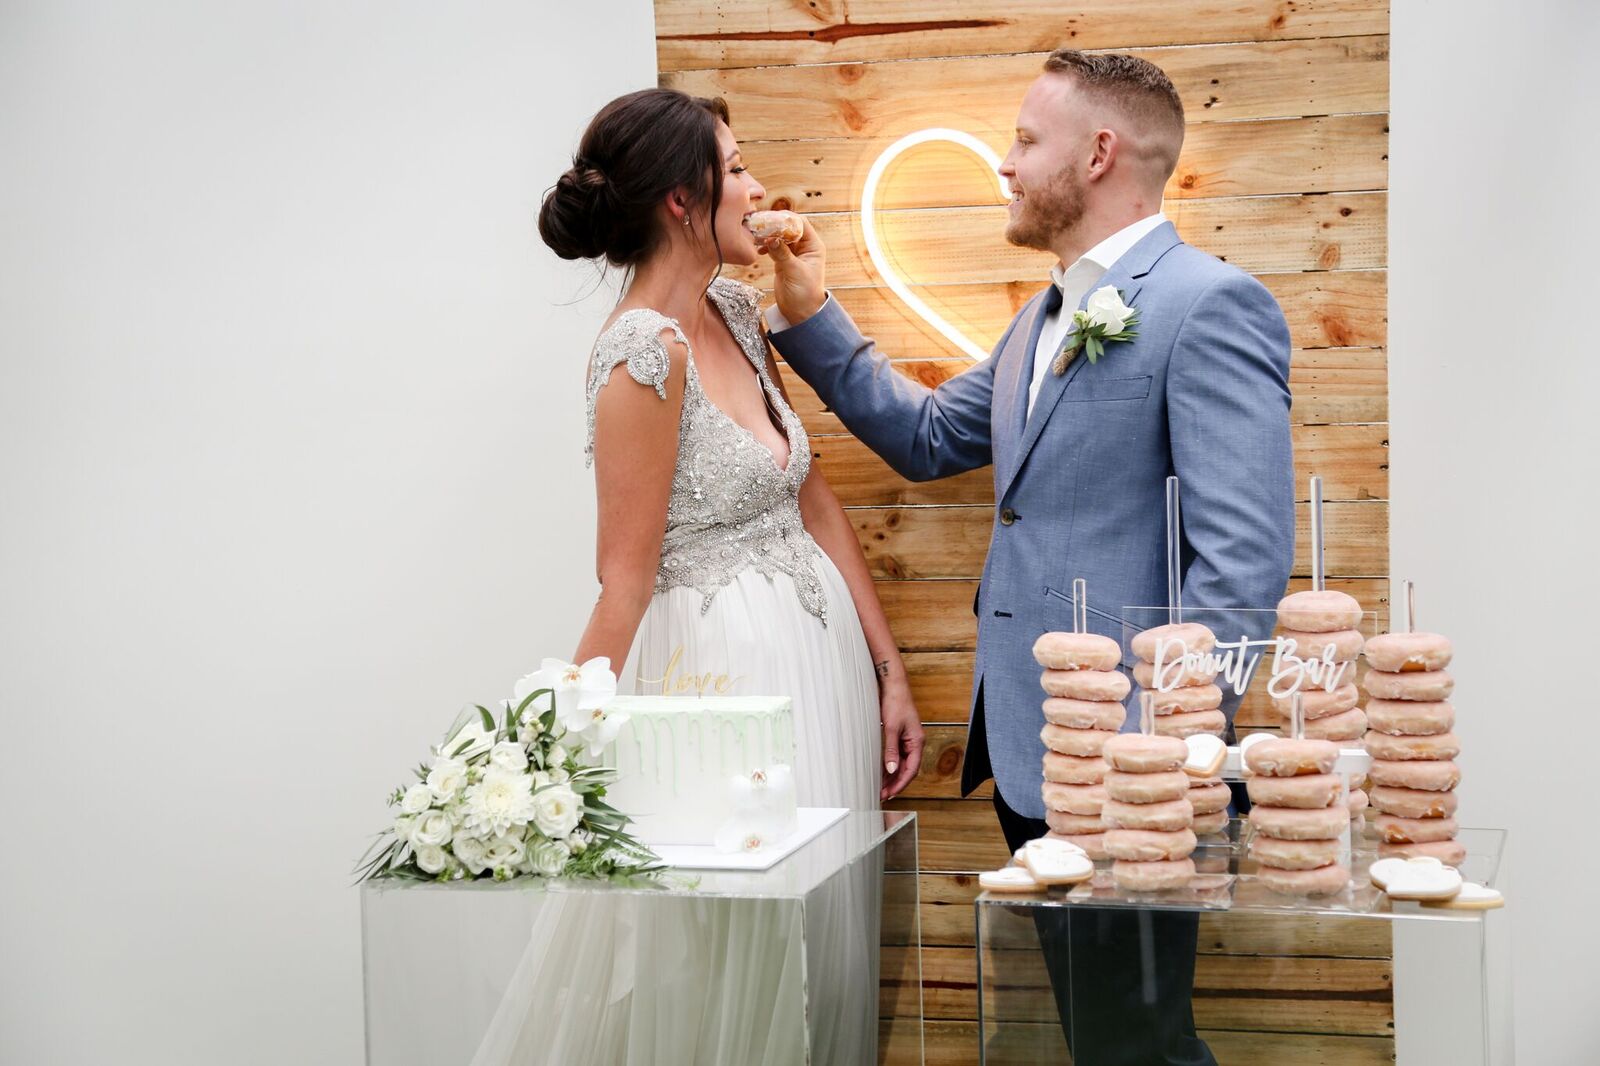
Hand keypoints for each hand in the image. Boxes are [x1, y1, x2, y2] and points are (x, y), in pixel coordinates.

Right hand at [758, 215, 826, 326]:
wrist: (800, 312)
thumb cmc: (805, 293)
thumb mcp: (794, 271)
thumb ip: (782, 253)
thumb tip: (770, 238)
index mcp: (813, 246)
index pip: (801, 224)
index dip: (787, 219)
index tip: (772, 219)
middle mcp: (804, 247)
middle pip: (788, 227)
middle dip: (775, 226)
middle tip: (760, 226)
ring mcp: (793, 253)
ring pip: (779, 236)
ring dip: (768, 235)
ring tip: (757, 237)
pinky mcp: (783, 260)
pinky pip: (773, 247)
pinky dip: (765, 245)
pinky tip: (758, 249)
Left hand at [877, 675, 923, 801]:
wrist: (893, 685)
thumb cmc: (896, 703)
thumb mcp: (891, 728)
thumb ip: (891, 750)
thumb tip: (892, 769)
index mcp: (917, 742)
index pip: (912, 769)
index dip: (901, 783)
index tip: (890, 793)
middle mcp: (915, 743)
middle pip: (908, 769)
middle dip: (896, 783)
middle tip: (882, 794)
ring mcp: (908, 740)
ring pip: (902, 764)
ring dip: (892, 776)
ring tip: (880, 787)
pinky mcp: (900, 736)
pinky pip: (897, 755)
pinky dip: (890, 765)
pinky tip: (881, 772)